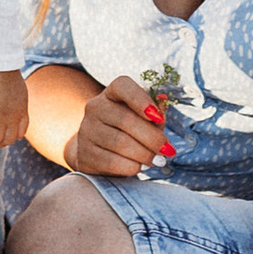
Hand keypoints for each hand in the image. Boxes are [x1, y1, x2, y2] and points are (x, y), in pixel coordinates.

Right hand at [60, 73, 177, 181]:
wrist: (98, 151)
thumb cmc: (129, 131)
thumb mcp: (144, 119)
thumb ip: (155, 112)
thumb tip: (163, 100)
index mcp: (112, 93)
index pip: (122, 86)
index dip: (141, 99)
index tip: (158, 117)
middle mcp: (95, 108)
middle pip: (126, 120)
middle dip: (152, 138)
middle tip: (168, 150)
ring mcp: (87, 130)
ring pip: (120, 143)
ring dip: (144, 155)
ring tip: (157, 161)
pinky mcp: (84, 153)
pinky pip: (111, 161)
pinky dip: (131, 167)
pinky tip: (140, 167)